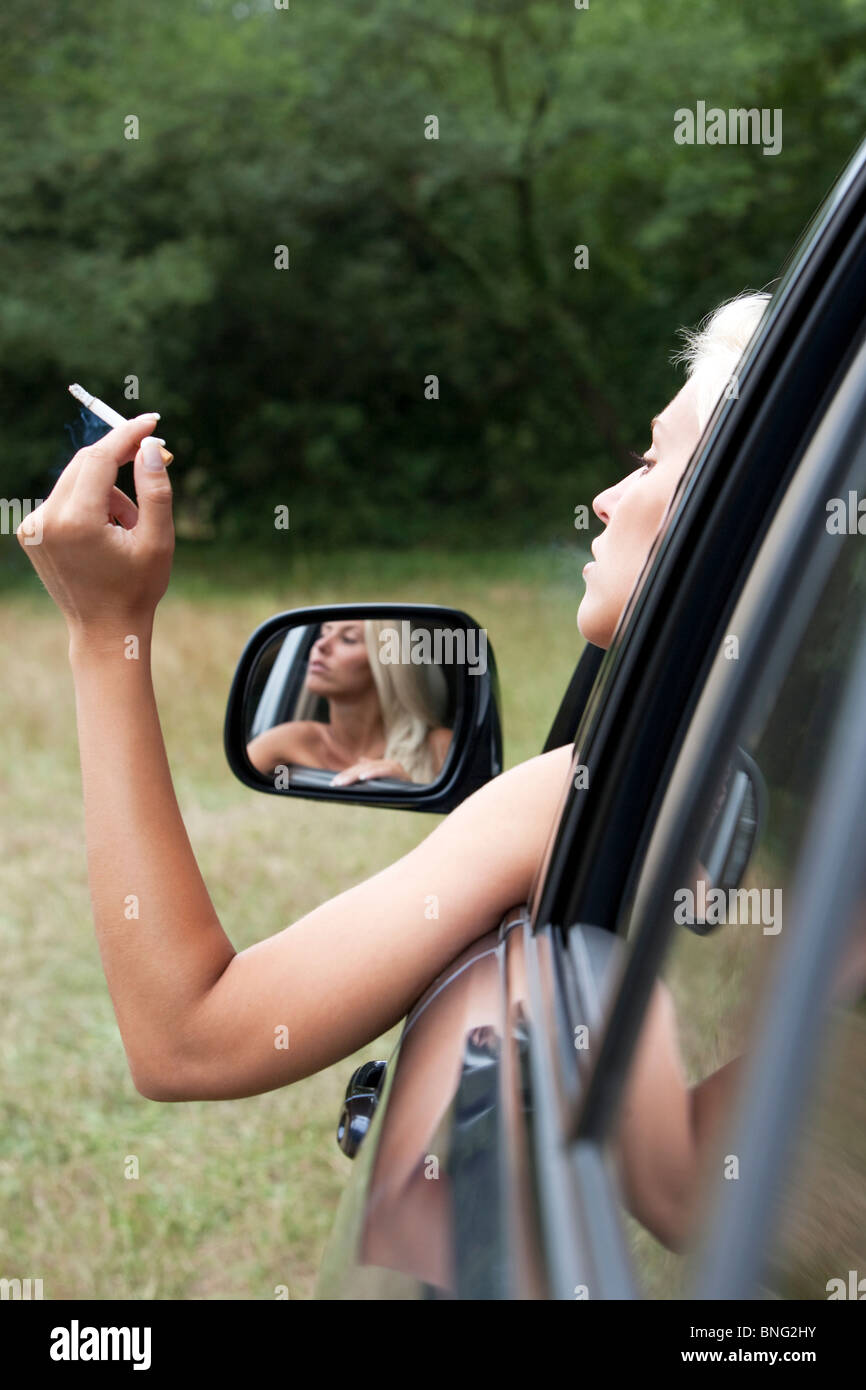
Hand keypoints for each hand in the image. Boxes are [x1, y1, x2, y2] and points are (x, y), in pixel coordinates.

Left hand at [17, 415, 174, 639]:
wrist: (104, 630)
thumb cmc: (136, 588)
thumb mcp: (158, 539)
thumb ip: (155, 489)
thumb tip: (148, 446)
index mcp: (77, 521)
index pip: (99, 458)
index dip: (126, 435)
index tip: (150, 421)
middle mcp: (47, 519)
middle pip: (85, 464)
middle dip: (119, 460)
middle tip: (151, 460)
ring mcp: (34, 526)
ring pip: (76, 481)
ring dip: (107, 491)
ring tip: (127, 528)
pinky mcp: (31, 532)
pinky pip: (65, 499)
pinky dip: (89, 504)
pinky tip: (105, 535)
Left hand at [331, 758, 411, 786]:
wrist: (423, 797)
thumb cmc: (401, 791)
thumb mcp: (384, 781)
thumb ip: (373, 769)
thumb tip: (361, 758)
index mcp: (383, 765)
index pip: (361, 767)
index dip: (347, 774)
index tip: (334, 782)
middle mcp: (389, 764)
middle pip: (364, 767)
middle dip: (348, 775)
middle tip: (335, 783)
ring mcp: (396, 768)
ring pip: (371, 768)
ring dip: (356, 774)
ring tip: (344, 781)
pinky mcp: (402, 774)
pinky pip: (386, 771)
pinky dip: (374, 773)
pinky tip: (363, 777)